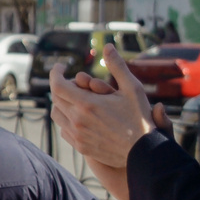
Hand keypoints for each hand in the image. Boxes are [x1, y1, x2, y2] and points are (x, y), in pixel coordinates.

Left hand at [51, 48, 167, 199]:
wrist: (144, 152)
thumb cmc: (140, 119)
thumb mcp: (132, 88)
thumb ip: (117, 66)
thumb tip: (108, 47)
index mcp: (87, 104)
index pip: (57, 84)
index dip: (56, 72)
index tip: (62, 67)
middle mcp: (77, 120)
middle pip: (56, 98)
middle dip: (63, 85)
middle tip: (76, 82)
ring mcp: (78, 135)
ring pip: (57, 115)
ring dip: (62, 103)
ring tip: (77, 98)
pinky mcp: (81, 147)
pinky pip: (64, 130)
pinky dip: (67, 120)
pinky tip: (80, 116)